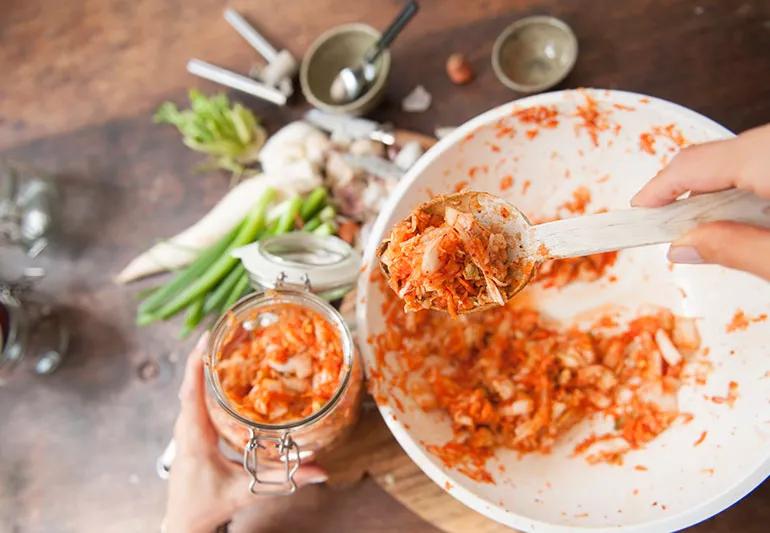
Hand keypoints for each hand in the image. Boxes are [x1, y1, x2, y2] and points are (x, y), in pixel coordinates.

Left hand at [162, 332, 327, 532]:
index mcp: (194, 436)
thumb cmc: (206, 505)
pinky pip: (198, 396)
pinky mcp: (193, 429)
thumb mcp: (245, 491)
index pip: (191, 392)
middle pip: (193, 380)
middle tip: (232, 329)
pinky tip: (228, 368)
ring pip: (194, 386)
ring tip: (231, 341)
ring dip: (210, 362)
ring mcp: (187, 426)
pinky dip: (209, 377)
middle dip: (210, 352)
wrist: (184, 521)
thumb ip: (282, 480)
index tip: (207, 337)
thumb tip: (319, 472)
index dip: (197, 363)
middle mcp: (186, 426)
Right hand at [631, 123, 769, 279]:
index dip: (656, 191)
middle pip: (714, 157)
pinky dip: (750, 185)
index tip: (637, 213)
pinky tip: (757, 215)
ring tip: (721, 232)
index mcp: (769, 157)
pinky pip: (763, 157)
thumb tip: (684, 246)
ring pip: (740, 156)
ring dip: (722, 193)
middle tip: (674, 233)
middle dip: (688, 195)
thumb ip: (736, 249)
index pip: (691, 165)